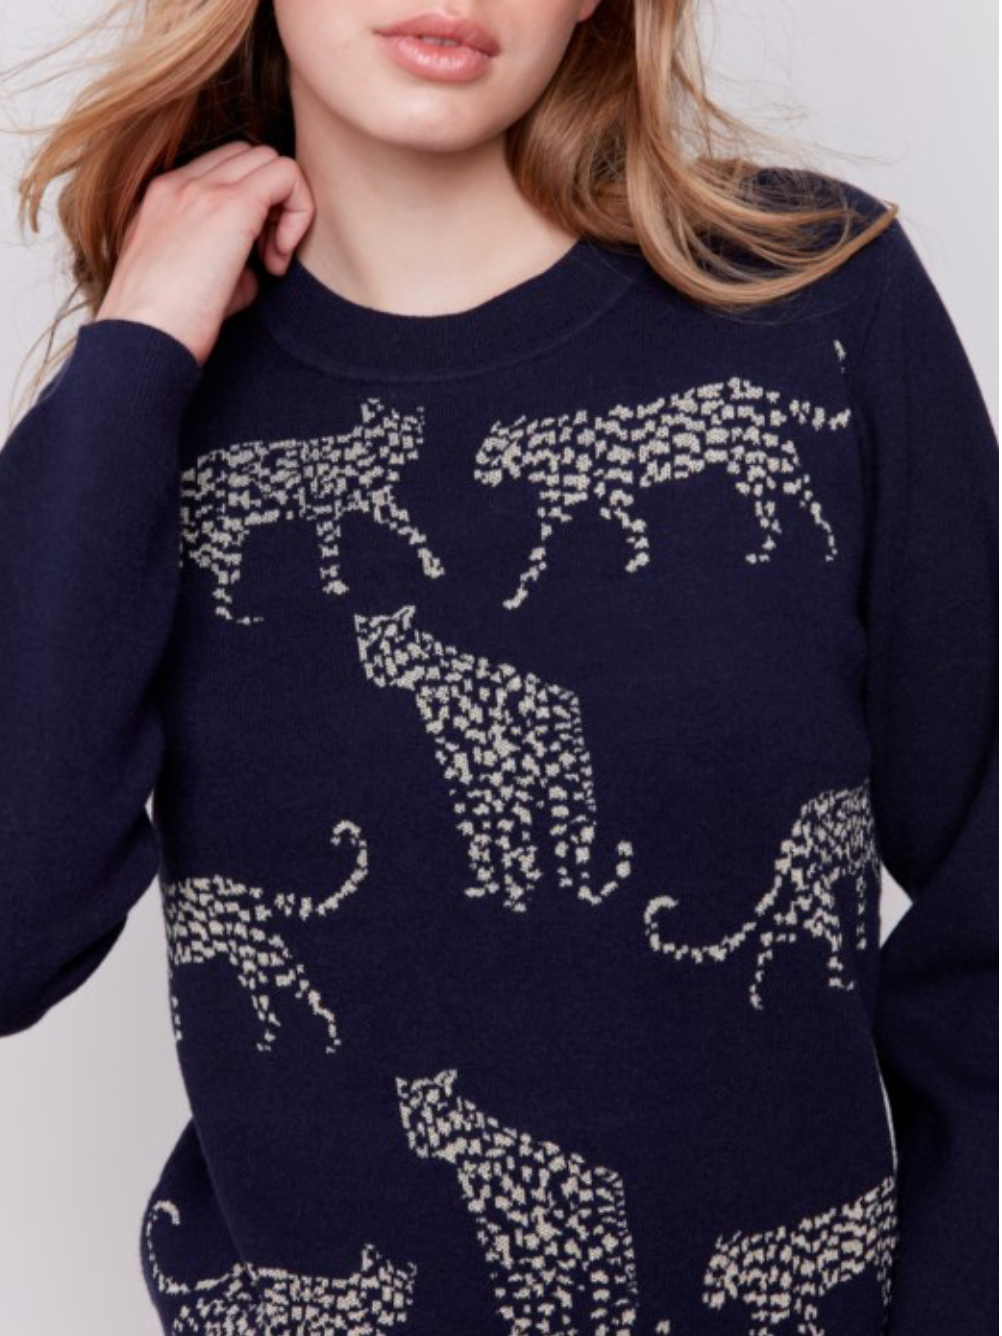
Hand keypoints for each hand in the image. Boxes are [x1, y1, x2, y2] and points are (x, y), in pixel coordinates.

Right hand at [95, 141, 314, 365]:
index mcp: (164, 197)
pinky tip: (279, 260)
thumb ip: (226, 264)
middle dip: (270, 203)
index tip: (252, 258)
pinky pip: (288, 176)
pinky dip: (299, 212)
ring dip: (284, 207)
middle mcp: (180, 183)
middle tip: (266, 259)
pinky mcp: (232, 206)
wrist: (142, 339)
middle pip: (249, 156)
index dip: (252, 207)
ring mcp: (203, 190)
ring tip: (271, 262)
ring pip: (269, 159)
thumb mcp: (191, 284)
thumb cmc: (164, 328)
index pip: (224, 169)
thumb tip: (258, 268)